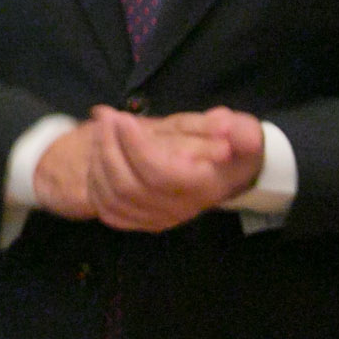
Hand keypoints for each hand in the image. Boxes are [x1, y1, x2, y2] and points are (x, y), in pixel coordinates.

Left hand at [35, 107, 263, 231]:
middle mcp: (179, 208)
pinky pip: (108, 210)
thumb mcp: (243, 133)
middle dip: (109, 146)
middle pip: (128, 186)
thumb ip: (239, 131)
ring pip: (112, 198)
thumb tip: (225, 125)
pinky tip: (100, 155)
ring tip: (103, 129)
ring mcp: (159, 218)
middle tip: (107, 116)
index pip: (159, 174)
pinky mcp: (142, 221)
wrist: (227, 172)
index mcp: (202, 187)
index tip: (124, 118)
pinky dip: (96, 182)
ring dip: (99, 159)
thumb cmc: (231, 147)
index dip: (136, 146)